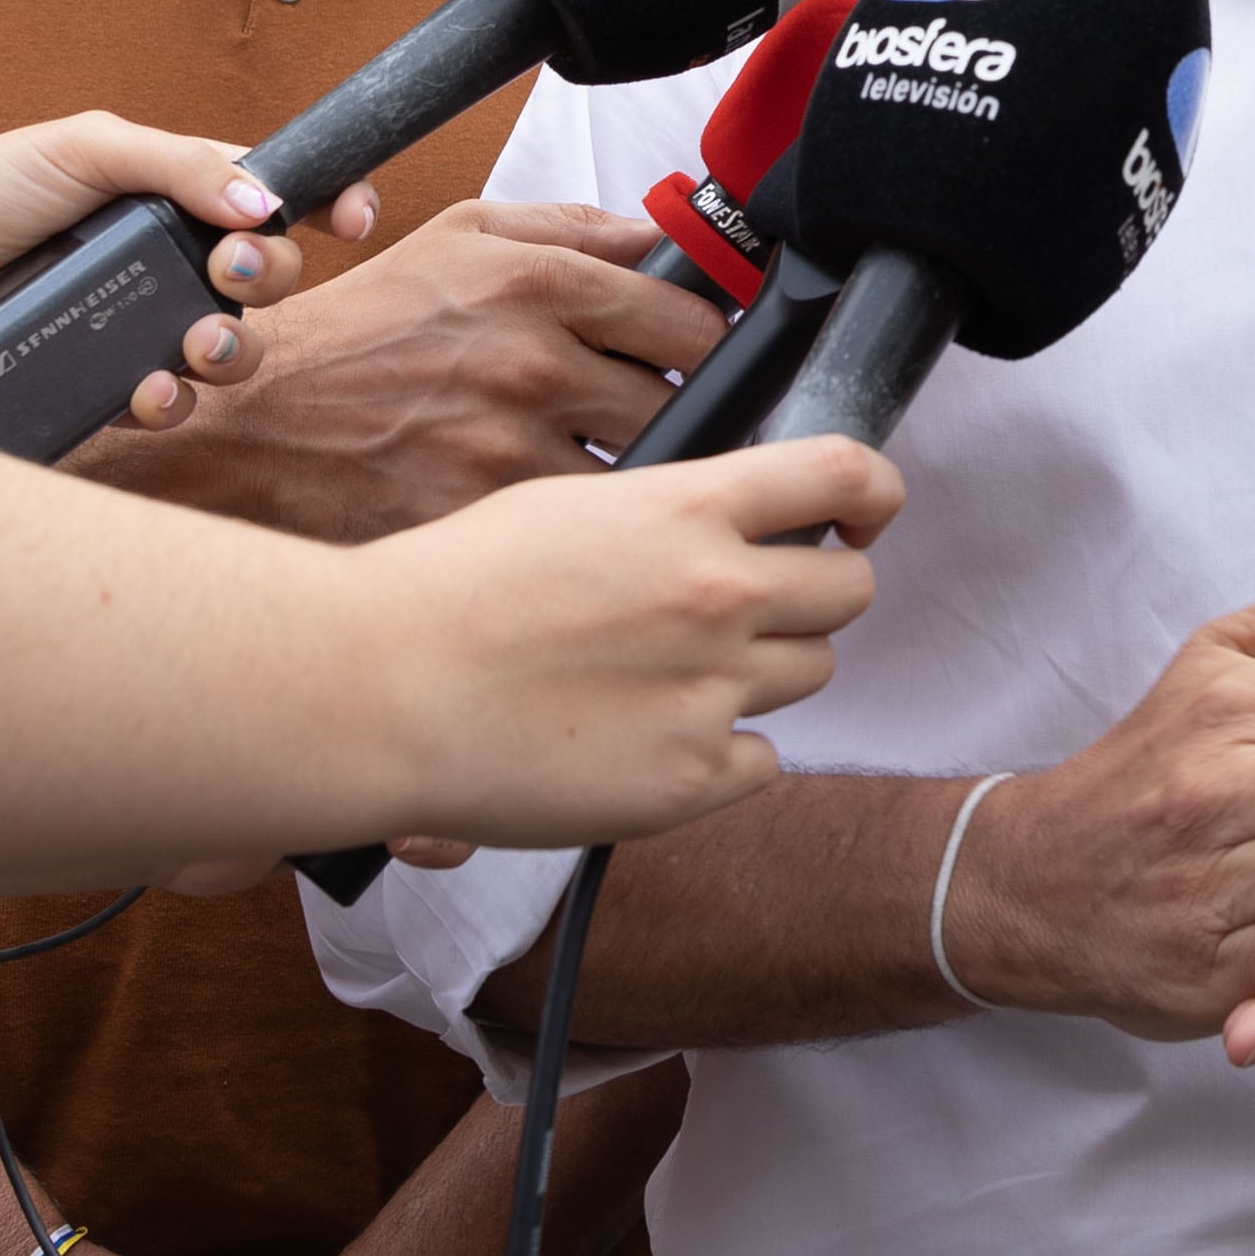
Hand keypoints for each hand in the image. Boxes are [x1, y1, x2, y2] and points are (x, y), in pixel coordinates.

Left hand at [0, 113, 379, 427]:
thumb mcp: (87, 148)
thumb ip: (181, 165)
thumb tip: (264, 203)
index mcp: (177, 196)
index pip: (278, 198)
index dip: (331, 205)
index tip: (356, 218)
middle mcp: (170, 264)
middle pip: (270, 276)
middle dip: (271, 275)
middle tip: (226, 269)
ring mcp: (141, 327)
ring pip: (232, 350)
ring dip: (235, 348)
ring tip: (197, 343)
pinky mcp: (105, 386)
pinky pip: (168, 405)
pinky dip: (169, 400)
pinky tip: (144, 388)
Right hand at [99, 201, 727, 539]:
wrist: (250, 429)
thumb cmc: (357, 331)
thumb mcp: (459, 238)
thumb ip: (575, 229)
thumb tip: (667, 238)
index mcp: (536, 282)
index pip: (695, 321)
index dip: (704, 345)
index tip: (692, 356)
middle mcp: (532, 363)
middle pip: (684, 404)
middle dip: (680, 413)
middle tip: (649, 417)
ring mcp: (510, 451)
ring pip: (643, 476)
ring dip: (640, 475)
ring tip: (605, 467)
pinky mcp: (488, 525)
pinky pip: (583, 532)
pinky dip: (587, 530)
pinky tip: (559, 519)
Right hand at [343, 436, 901, 849]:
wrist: (381, 690)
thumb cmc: (449, 589)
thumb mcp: (568, 502)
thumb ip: (668, 509)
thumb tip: (727, 518)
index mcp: (690, 510)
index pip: (844, 475)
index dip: (874, 491)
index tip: (866, 511)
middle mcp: (721, 595)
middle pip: (849, 589)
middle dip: (813, 593)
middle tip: (748, 607)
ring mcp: (713, 692)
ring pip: (811, 674)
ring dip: (762, 671)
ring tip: (667, 673)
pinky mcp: (691, 780)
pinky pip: (760, 762)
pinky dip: (721, 753)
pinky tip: (648, 735)